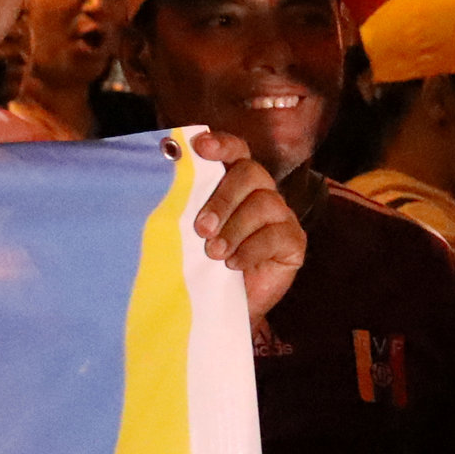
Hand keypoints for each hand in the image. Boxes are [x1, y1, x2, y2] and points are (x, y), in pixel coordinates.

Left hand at [185, 129, 306, 316]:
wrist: (219, 309)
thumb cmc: (200, 267)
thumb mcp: (186, 235)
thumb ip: (182, 209)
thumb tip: (161, 188)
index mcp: (233, 183)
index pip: (235, 151)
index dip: (222, 145)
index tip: (201, 147)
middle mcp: (260, 193)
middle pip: (251, 173)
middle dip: (223, 198)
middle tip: (201, 228)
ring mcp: (280, 216)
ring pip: (265, 203)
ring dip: (236, 228)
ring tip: (215, 253)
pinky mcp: (293, 242)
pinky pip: (278, 235)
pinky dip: (252, 249)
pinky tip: (234, 265)